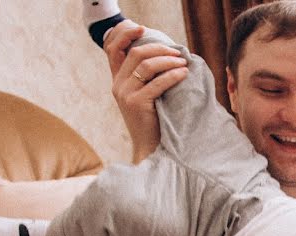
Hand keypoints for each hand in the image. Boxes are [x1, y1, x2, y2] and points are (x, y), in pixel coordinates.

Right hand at [103, 20, 188, 160]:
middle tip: (177, 52)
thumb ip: (147, 76)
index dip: (124, 33)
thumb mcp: (146, 94)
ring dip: (167, 61)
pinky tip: (184, 74)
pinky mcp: (136, 104)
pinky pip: (156, 83)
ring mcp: (125, 94)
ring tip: (183, 63)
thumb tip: (166, 53)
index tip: (142, 28)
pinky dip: (172, 76)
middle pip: (134, 53)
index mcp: (117, 80)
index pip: (111, 47)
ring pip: (145, 65)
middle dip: (158, 48)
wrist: (150, 148)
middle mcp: (117, 85)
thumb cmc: (154, 121)